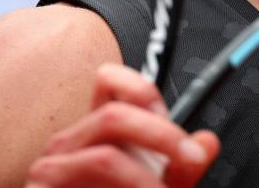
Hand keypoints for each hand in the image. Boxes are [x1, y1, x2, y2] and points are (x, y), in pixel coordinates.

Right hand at [26, 63, 219, 187]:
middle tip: (190, 160)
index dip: (140, 88)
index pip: (107, 81)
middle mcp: (70, 143)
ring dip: (143, 180)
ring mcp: (50, 170)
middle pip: (114, 116)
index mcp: (97, 131)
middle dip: (162, 136)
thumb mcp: (156, 186)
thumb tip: (208, 143)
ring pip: (104, 158)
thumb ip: (181, 167)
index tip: (168, 114)